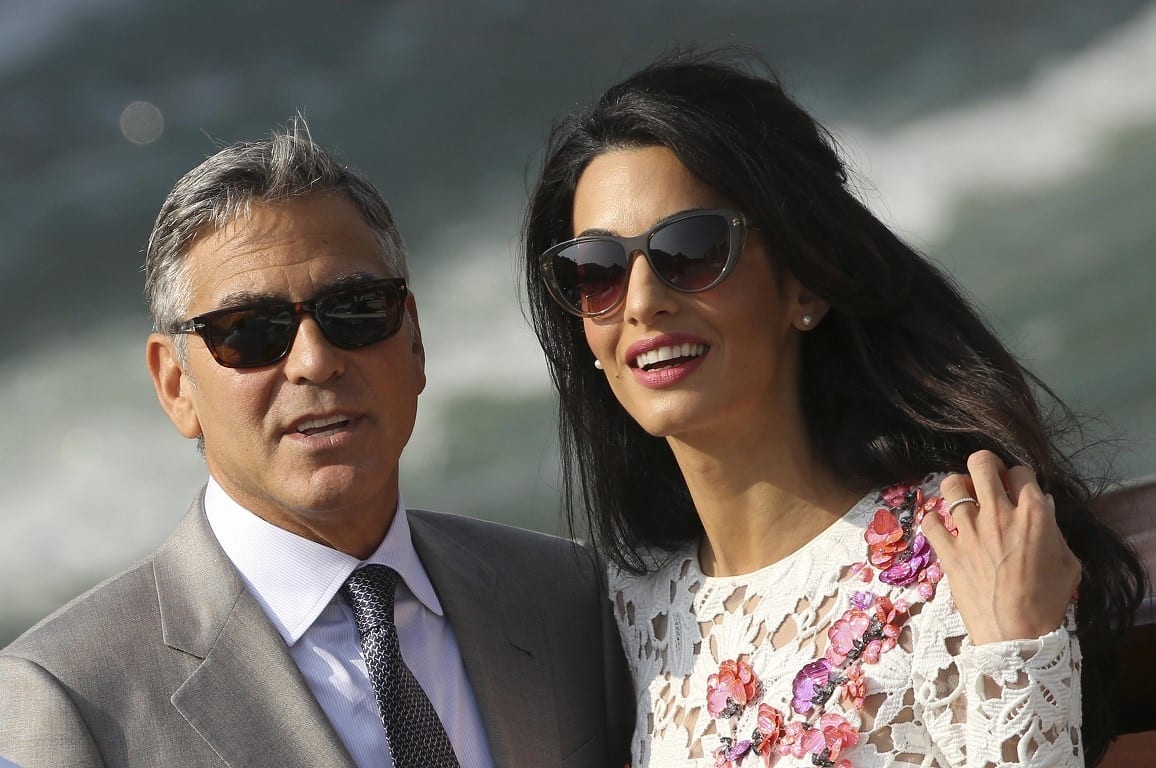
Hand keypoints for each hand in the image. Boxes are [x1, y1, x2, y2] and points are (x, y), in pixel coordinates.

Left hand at [921, 450, 1080, 644]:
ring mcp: (969, 531)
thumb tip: (1042, 505)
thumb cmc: (1048, 602)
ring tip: (963, 499)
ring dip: (957, 487)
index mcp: (1033, 515)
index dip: (1018, 477)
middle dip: (984, 465)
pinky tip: (943, 528)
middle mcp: (999, 515)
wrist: (1016, 636)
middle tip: (986, 479)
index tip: (1016, 489)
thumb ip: (1054, 530)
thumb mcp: (1068, 564)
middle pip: (982, 463)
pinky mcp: (948, 550)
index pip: (1021, 472)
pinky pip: (930, 521)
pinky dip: (934, 520)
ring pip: (952, 485)